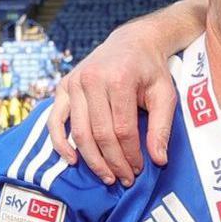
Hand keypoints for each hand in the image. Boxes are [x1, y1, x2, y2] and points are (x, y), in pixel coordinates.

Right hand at [47, 28, 177, 185]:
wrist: (132, 42)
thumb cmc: (151, 71)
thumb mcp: (165, 94)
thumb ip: (161, 127)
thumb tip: (159, 160)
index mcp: (119, 79)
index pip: (123, 129)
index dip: (130, 154)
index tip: (138, 170)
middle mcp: (92, 79)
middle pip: (100, 133)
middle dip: (112, 162)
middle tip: (123, 179)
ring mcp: (74, 82)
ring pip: (79, 131)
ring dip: (91, 159)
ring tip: (106, 176)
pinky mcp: (64, 86)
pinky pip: (55, 120)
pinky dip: (60, 142)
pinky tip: (72, 160)